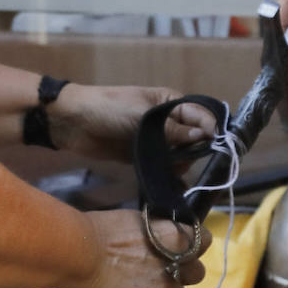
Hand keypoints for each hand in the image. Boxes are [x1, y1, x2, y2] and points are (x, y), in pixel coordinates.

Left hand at [50, 84, 217, 163]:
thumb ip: (172, 130)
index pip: (202, 116)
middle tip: (183, 163)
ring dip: (180, 165)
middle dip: (194, 151)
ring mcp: (156, 140)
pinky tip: (170, 185)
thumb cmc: (108, 108)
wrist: (72, 122)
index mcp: (171, 103)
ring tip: (171, 172)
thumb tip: (204, 137)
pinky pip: (163, 167)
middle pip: (195, 139)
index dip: (210, 131)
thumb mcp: (142, 116)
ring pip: (180, 155)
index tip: (214, 149)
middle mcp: (168, 121)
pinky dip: (167, 175)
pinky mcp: (143, 156)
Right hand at [78, 209, 208, 287]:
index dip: (194, 246)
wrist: (82, 254)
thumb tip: (166, 236)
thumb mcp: (141, 221)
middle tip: (163, 270)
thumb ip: (161, 232)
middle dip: (182, 273)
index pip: (205, 241)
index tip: (183, 249)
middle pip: (197, 274)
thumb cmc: (104, 230)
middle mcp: (178, 265)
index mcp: (178, 237)